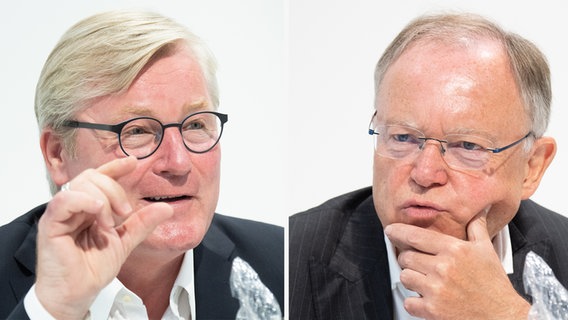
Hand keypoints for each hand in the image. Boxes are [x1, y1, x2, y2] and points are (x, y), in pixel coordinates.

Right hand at [35, 156, 173, 319]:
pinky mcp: (50, 224)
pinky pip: (64, 200)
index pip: (99, 177)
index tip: (133, 162)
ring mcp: (60, 214)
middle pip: (92, 176)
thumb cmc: (92, 269)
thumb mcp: (124, 241)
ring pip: (81, 185)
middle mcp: (73, 207)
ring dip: (103, 198)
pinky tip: (98, 211)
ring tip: (110, 222)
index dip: (115, 167)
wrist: (77, 294)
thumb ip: (142, 223)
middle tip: (125, 211)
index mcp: (88, 207)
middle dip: (114, 188)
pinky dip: (85, 200)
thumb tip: (167, 207)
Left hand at [385, 209, 529, 318]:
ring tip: (426, 282)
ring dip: (412, 279)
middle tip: (420, 265)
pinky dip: (414, 302)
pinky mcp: (433, 310)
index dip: (399, 232)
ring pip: (404, 277)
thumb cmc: (494, 284)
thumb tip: (479, 210)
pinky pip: (408, 301)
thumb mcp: (486, 251)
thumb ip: (477, 228)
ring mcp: (436, 289)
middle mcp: (443, 267)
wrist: (503, 316)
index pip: (416, 236)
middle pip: (406, 257)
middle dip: (409, 260)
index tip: (390, 230)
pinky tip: (426, 299)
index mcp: (454, 250)